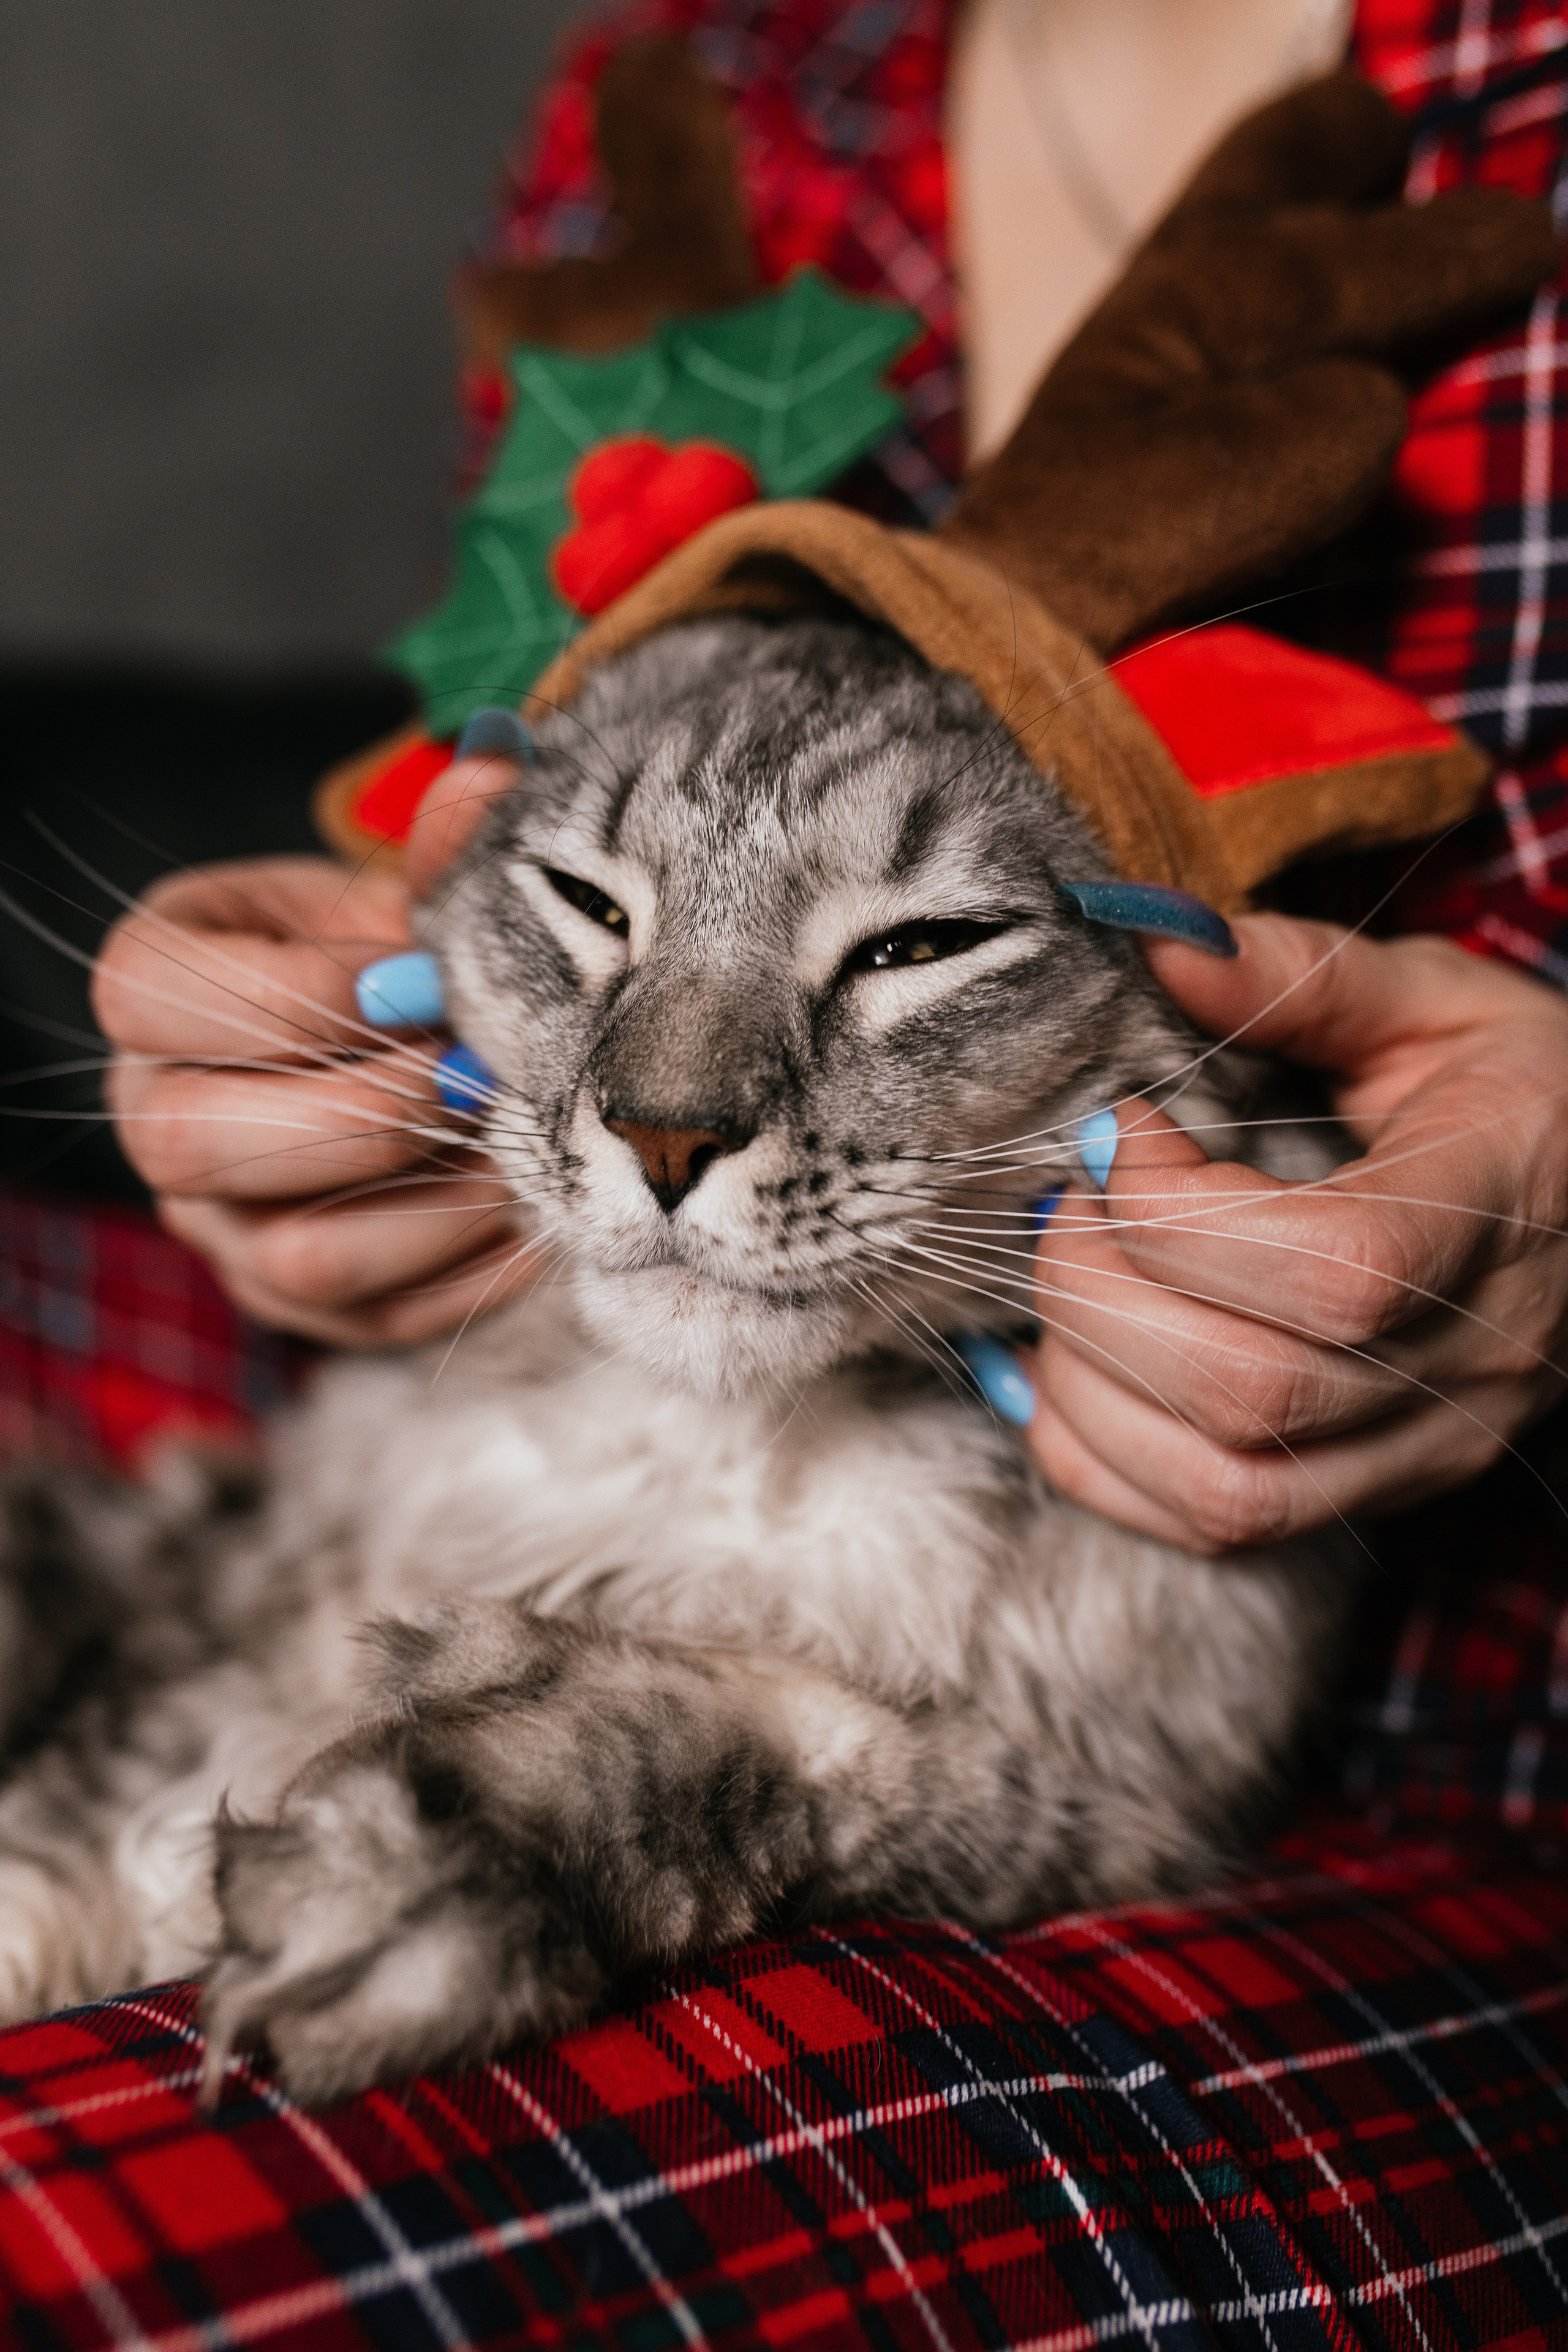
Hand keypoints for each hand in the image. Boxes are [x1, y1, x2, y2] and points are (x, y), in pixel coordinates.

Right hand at [92, 749, 522, 1343]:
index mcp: (152, 991)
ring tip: (522, 1146)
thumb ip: (439, 850)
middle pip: (195, 1142)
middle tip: (476, 1074)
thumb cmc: (391, 961)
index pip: (153, 995)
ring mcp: (221, 1228)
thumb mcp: (401, 897)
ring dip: (433, 1206)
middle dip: (362, 1111)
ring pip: (295, 1258)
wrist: (416, 1051)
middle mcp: (155, 1116)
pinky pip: (381, 1319)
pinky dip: (475, 1270)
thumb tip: (488, 778)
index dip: (293, 994)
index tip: (420, 981)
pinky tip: (539, 1208)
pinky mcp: (301, 1309)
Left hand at [1025, 914, 1567, 1551]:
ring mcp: (1422, 1449)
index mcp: (1500, 1212)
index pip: (1334, 1271)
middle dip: (1100, 1291)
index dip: (1180, 1212)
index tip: (1120, 1125)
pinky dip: (1096, 1458)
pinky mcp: (1370, 1498)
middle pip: (1251, 1391)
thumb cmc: (1513, 1091)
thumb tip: (1150, 938)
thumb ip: (1300, 973)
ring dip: (1087, 1386)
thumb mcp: (1433, 1000)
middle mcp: (1470, 1364)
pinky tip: (1055, 1369)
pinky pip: (1207, 1529)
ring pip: (1222, 1487)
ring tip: (1061, 1279)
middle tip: (1062, 1200)